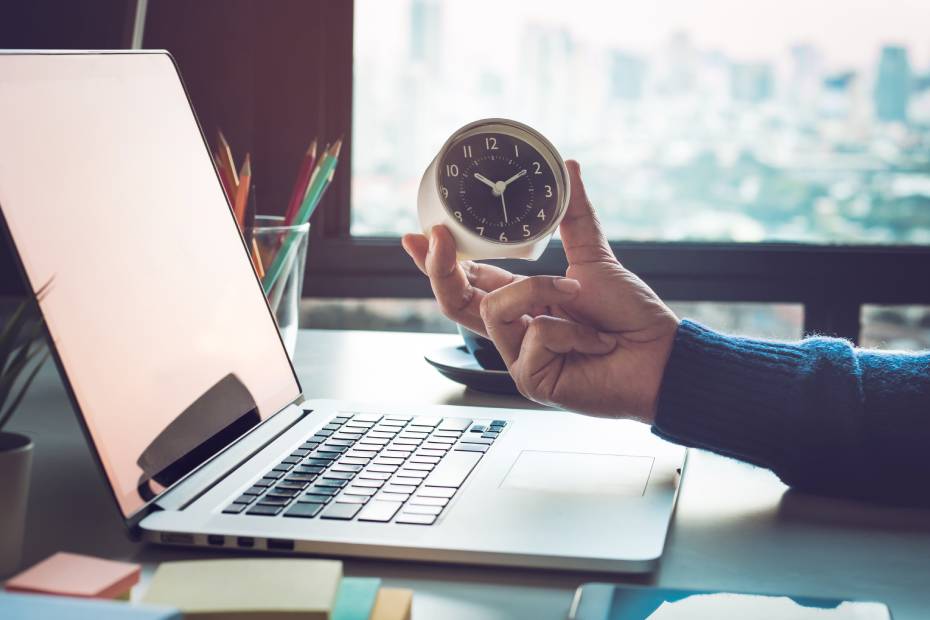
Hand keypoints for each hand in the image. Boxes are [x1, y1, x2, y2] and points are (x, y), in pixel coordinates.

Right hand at [402, 160, 679, 422]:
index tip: (415, 233)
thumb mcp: (593, 258)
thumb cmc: (629, 316)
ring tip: (579, 297)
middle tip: (437, 235)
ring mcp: (517, 358)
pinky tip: (593, 342)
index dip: (437, 259)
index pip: (467, 280)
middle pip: (454, 301)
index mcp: (520, 303)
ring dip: (541, 291)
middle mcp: (512, 330)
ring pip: (495, 310)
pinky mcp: (530, 380)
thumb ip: (574, 216)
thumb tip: (568, 166)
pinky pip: (533, 336)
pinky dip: (570, 329)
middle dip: (439, 267)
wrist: (659, 355)